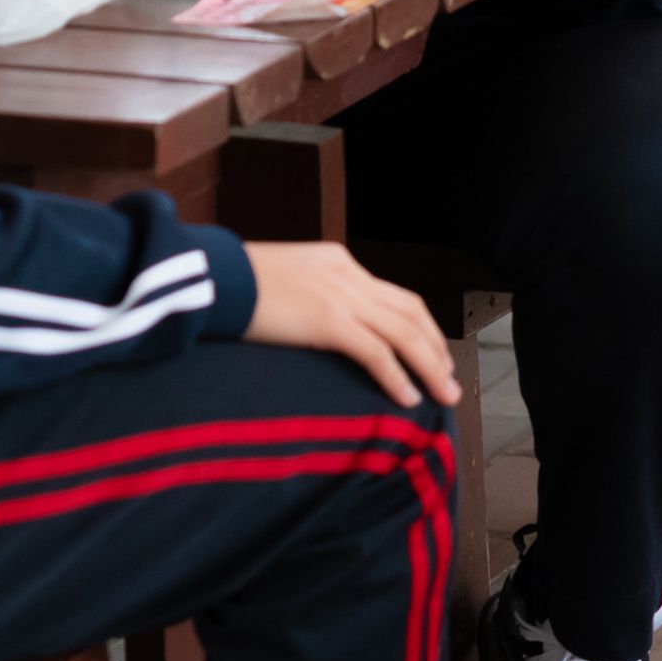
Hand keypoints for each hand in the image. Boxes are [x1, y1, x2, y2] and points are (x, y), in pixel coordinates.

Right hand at [239, 241, 453, 406]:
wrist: (211, 277)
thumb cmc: (233, 285)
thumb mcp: (284, 281)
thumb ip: (310, 297)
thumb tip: (318, 325)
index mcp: (339, 262)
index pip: (395, 296)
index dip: (421, 328)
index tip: (432, 355)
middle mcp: (348, 274)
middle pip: (411, 312)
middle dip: (436, 349)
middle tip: (450, 380)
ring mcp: (341, 295)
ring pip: (404, 332)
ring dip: (429, 366)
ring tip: (444, 395)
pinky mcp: (328, 320)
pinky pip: (375, 352)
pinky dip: (396, 376)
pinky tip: (407, 398)